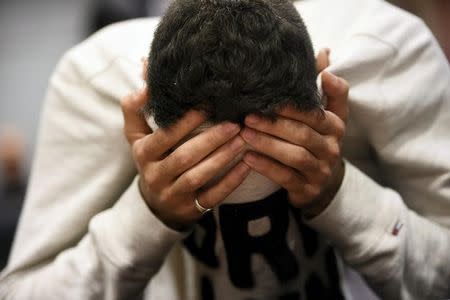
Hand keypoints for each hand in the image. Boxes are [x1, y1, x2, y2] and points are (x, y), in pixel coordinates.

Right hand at [121, 89, 249, 230]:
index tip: (208, 106)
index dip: (185, 122)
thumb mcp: (137, 136)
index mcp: (143, 153)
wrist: (156, 203)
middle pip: (184, 156)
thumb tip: (147, 80)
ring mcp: (172, 195)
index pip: (164, 136)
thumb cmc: (153, 160)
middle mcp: (154, 175)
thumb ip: (136, 108)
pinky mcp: (190, 209)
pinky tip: (246, 165)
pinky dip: (230, 181)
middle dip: (211, 139)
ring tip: (242, 140)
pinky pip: (212, 197)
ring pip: (197, 176)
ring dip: (222, 157)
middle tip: (234, 123)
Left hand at [240, 49, 348, 217]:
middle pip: (303, 134)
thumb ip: (324, 86)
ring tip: (244, 134)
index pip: (317, 113)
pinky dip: (266, 167)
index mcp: (336, 126)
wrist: (321, 182)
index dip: (296, 106)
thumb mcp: (326, 115)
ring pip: (295, 156)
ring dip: (268, 144)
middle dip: (274, 125)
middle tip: (248, 116)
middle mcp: (332, 148)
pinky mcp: (308, 189)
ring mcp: (321, 170)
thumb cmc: (316, 140)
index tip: (273, 98)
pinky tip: (247, 158)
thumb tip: (324, 53)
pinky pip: (286, 177)